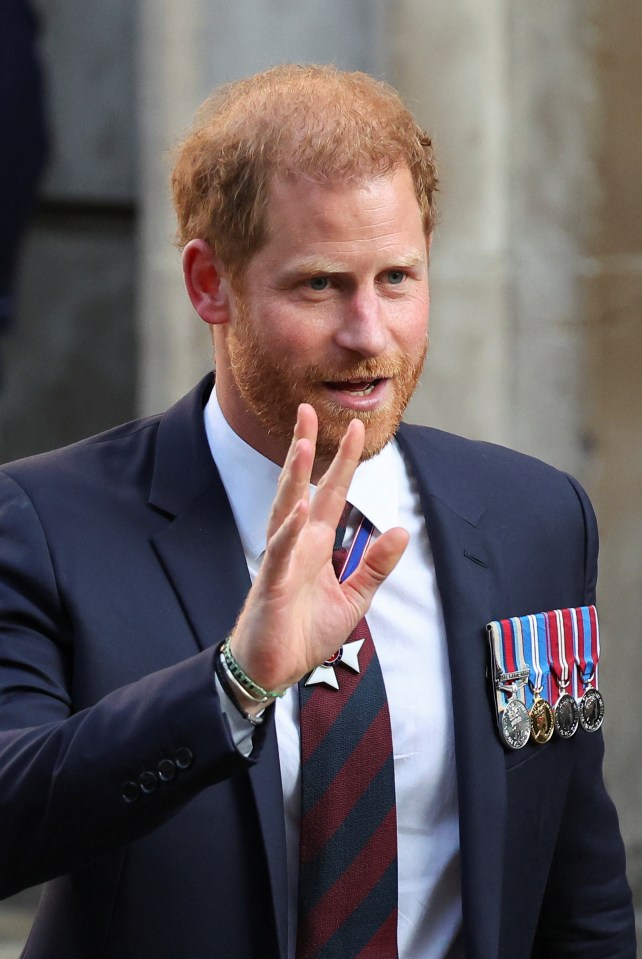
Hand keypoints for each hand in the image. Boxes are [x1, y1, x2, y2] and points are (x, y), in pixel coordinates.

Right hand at [228, 404, 408, 699]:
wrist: (274, 668)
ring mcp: (281, 560)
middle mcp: (296, 543)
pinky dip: (288, 530)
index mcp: (315, 543)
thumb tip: (401, 531)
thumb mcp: (353, 597)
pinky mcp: (271, 584)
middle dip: (305, 448)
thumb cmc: (305, 630)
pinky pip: (279, 552)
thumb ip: (375, 565)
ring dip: (293, 477)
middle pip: (302, 486)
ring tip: (301, 443)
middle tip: (307, 410)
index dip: (343, 462)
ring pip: (286, 509)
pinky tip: (298, 508)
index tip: (357, 428)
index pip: (333, 493)